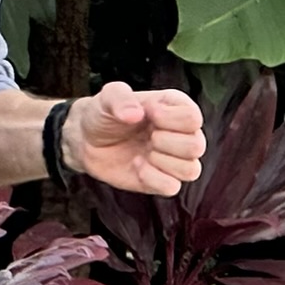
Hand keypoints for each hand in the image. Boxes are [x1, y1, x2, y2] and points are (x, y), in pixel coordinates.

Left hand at [64, 82, 204, 195]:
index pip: (194, 117)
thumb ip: (120, 97)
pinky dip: (152, 178)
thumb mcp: (108, 97)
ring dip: (161, 161)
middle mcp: (182, 134)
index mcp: (176, 108)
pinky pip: (173, 187)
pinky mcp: (163, 181)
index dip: (169, 118)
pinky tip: (137, 166)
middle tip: (147, 136)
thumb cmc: (104, 114)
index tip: (148, 113)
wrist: (87, 140)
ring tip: (142, 152)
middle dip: (165, 142)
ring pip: (191, 170)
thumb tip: (136, 114)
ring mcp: (174, 159)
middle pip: (196, 146)